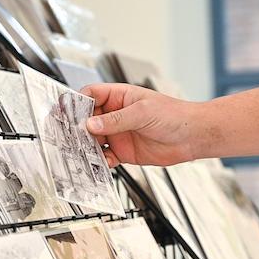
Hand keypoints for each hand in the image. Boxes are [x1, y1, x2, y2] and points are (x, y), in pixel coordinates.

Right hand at [82, 83, 201, 166]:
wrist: (191, 137)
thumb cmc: (174, 115)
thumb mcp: (142, 113)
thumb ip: (116, 120)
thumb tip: (91, 123)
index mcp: (120, 97)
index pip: (91, 95)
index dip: (77, 102)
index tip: (66, 112)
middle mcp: (117, 115)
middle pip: (89, 119)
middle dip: (78, 128)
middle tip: (70, 137)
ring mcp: (120, 134)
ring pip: (95, 139)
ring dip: (87, 146)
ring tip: (82, 152)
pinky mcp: (125, 151)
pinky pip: (106, 156)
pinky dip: (101, 160)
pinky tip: (101, 162)